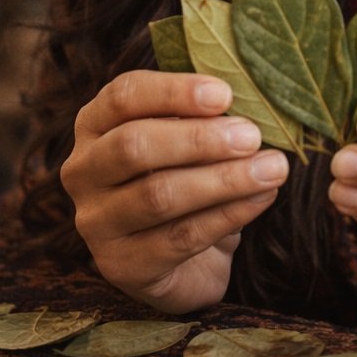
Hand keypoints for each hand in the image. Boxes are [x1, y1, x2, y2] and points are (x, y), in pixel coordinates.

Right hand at [60, 70, 289, 313]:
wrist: (186, 261)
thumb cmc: (189, 180)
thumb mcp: (191, 140)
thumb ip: (207, 117)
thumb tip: (254, 102)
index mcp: (96, 125)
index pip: (124, 95)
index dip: (174, 92)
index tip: (225, 94)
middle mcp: (84, 171)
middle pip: (133, 145)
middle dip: (199, 139)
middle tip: (252, 136)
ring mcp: (95, 222)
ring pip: (158, 195)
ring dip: (224, 179)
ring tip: (273, 168)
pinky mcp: (122, 265)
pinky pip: (179, 237)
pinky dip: (228, 214)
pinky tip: (262, 198)